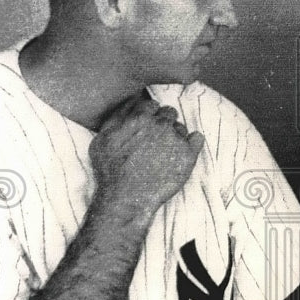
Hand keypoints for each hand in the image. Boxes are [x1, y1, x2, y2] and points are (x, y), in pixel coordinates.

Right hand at [88, 93, 203, 222]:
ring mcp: (176, 139)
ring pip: (181, 127)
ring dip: (175, 136)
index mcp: (140, 118)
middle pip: (169, 113)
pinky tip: (182, 154)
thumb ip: (118, 116)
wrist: (126, 198)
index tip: (146, 129)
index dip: (149, 117)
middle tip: (155, 142)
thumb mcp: (102, 138)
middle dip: (163, 124)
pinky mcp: (189, 155)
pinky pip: (197, 138)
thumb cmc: (110, 170)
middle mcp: (160, 125)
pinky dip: (192, 143)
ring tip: (164, 154)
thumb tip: (133, 100)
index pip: (152, 105)